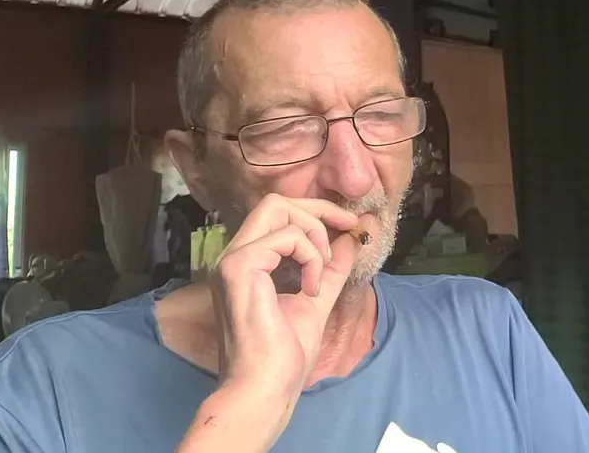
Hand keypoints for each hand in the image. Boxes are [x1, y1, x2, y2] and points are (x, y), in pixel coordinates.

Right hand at [210, 194, 364, 396]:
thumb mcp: (318, 297)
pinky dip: (310, 257)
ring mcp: (232, 260)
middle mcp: (234, 256)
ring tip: (320, 276)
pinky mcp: (240, 267)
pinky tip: (310, 289)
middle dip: (318, 210)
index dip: (317, 211)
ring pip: (279, 209)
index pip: (278, 212)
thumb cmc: (284, 354)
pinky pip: (287, 237)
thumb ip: (332, 266)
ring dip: (315, 236)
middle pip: (276, 201)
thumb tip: (356, 234)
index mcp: (248, 262)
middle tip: (347, 230)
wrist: (264, 387)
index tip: (350, 224)